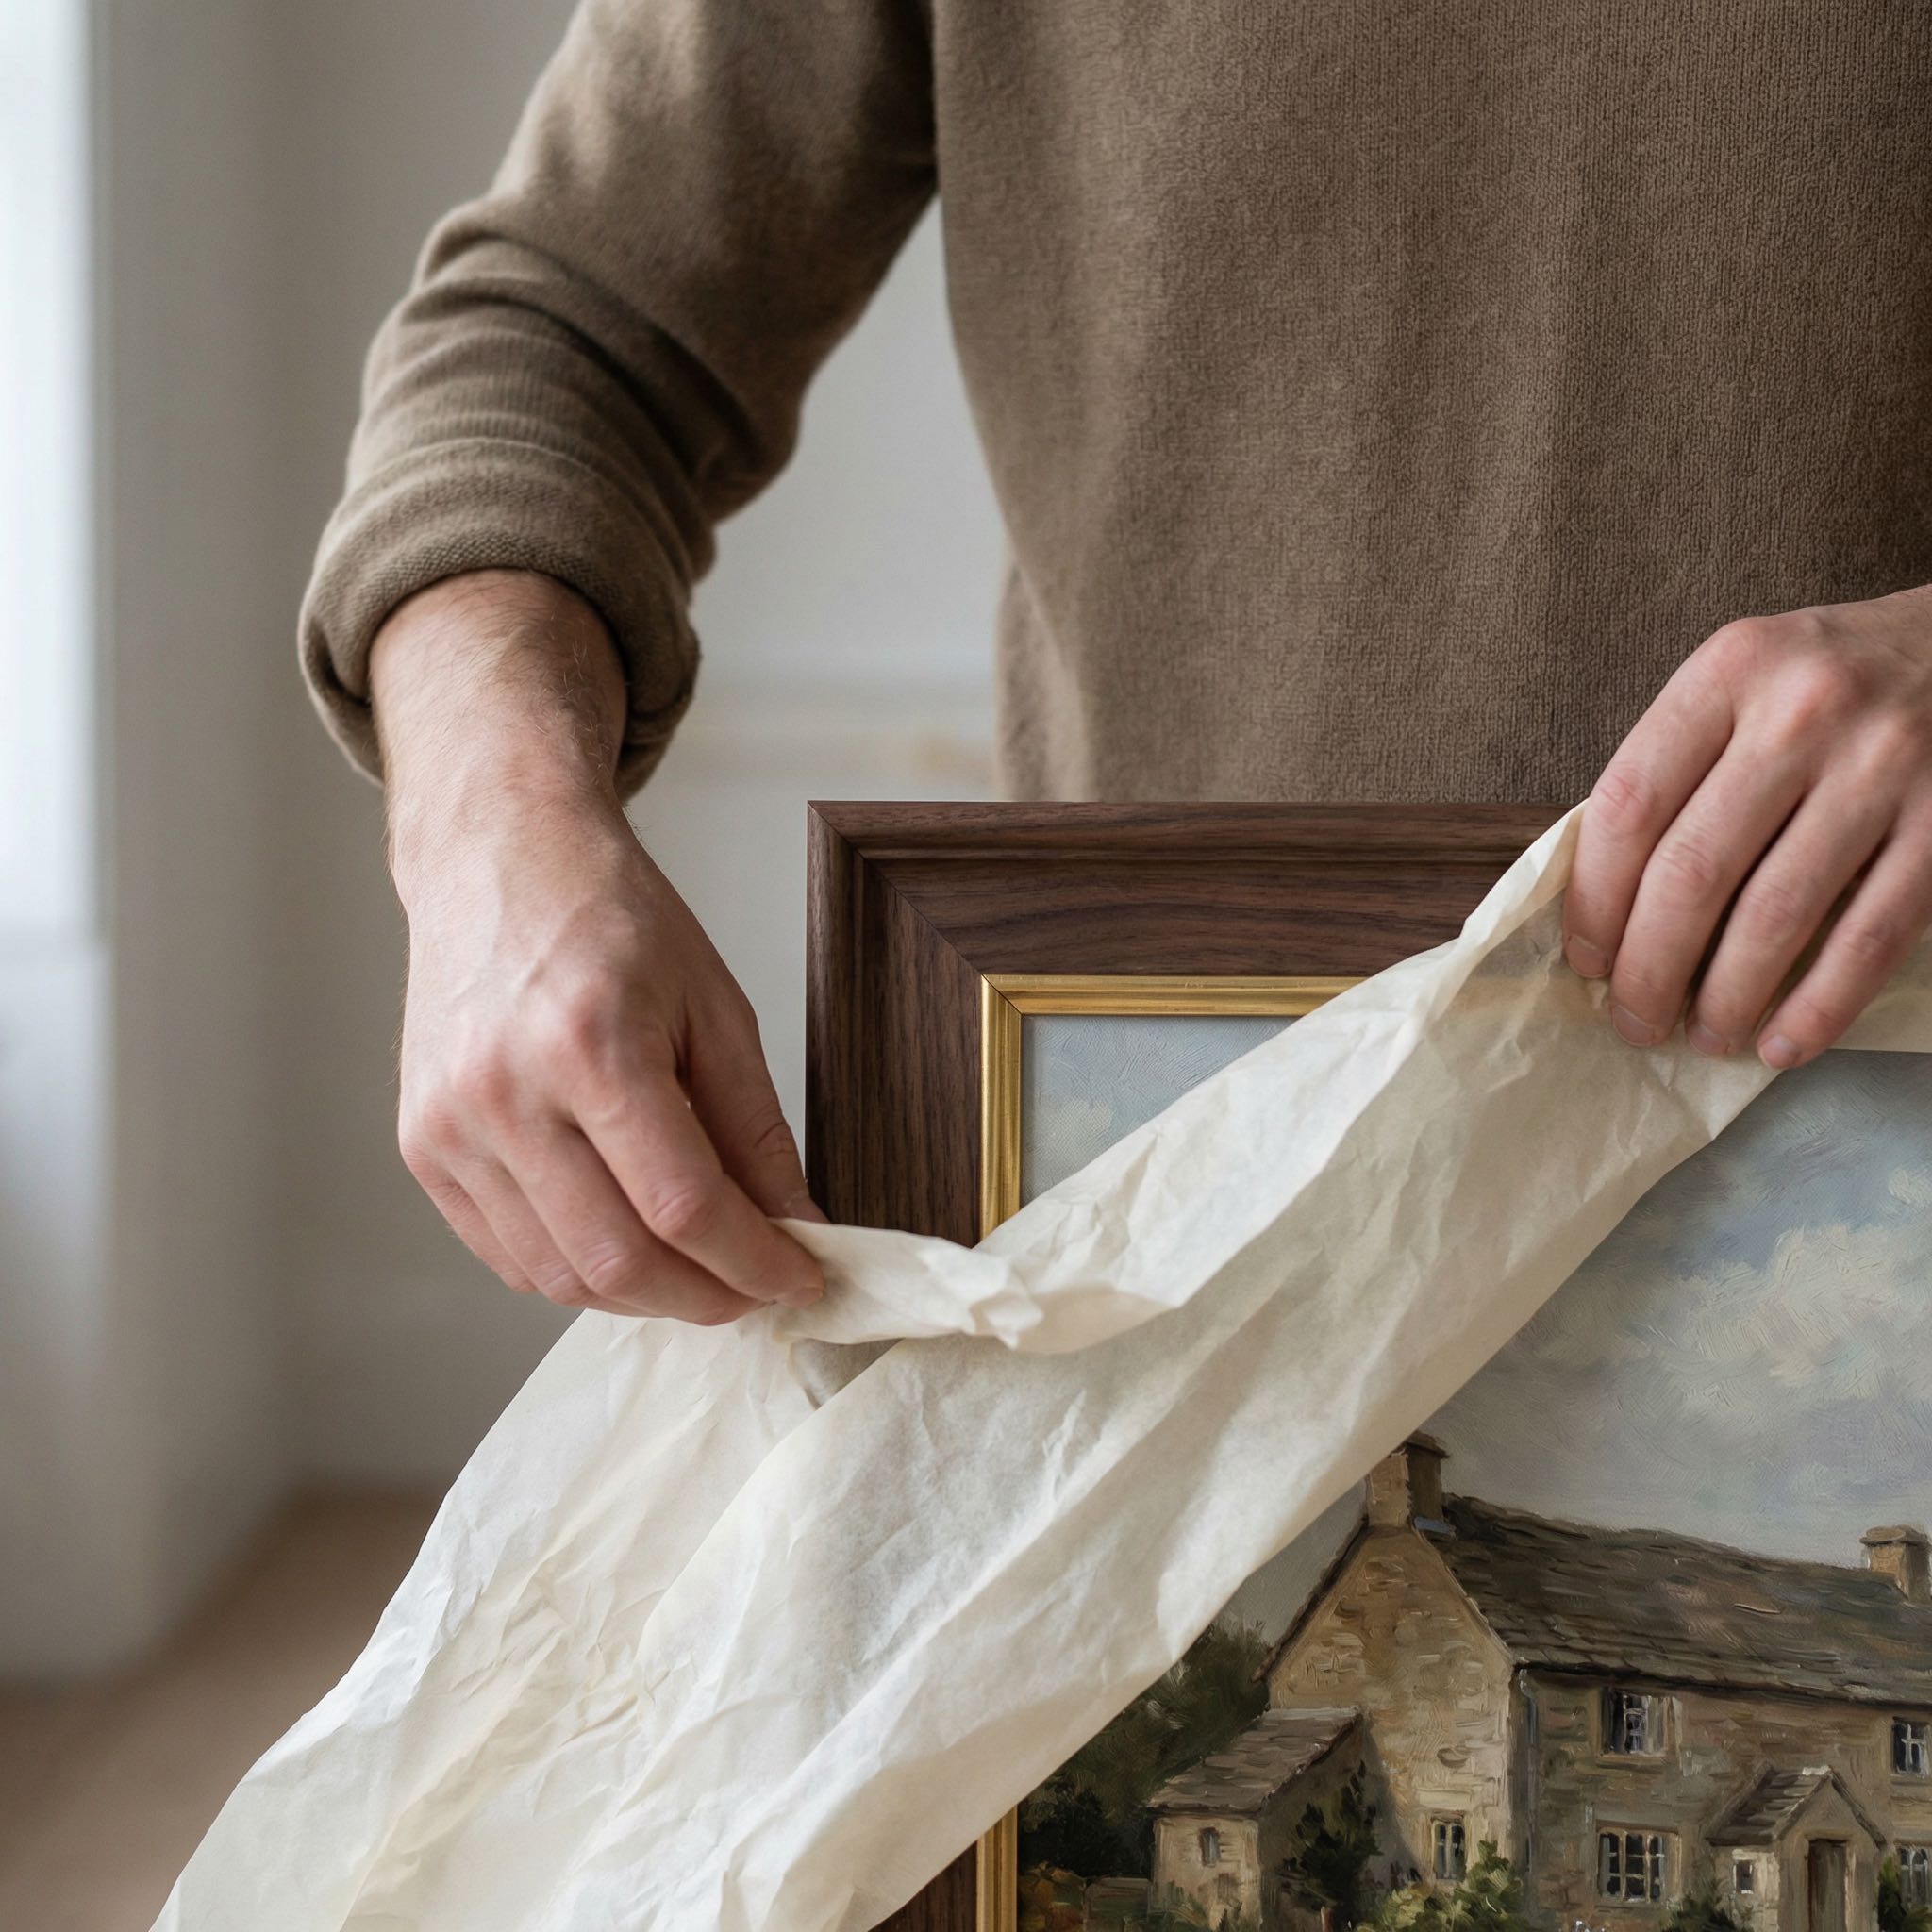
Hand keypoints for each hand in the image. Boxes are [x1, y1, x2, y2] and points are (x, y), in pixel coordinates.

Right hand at [374, 570, 824, 1324]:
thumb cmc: (609, 919)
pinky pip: (506, 1256)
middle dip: (705, 1297)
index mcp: (590, 1044)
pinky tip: (625, 1250)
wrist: (499, 863)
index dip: (754, 1262)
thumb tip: (795, 1225)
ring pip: (558, 1275)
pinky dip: (576, 1275)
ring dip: (642, 1297)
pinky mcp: (422, 1147)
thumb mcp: (716, 1008)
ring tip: (698, 1272)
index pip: (683, 1205)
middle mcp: (505, 1092)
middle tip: (755, 1291)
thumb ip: (756, 1129)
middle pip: (617, 1260)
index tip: (800, 1280)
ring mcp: (450, 1127)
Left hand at [1564, 585, 1931, 1067]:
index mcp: (1730, 671)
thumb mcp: (1743, 683)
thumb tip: (1604, 901)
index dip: (1594, 899)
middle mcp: (1803, 713)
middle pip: (1693, 871)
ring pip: (1776, 914)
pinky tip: (1784, 1043)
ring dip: (1728, 998)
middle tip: (1635, 1021)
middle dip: (1650, 969)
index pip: (1629, 805)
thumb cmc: (1830, 682)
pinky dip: (1819, 1005)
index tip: (1586, 958)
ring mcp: (1883, 767)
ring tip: (1706, 1037)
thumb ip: (1678, 766)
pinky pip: (1871, 936)